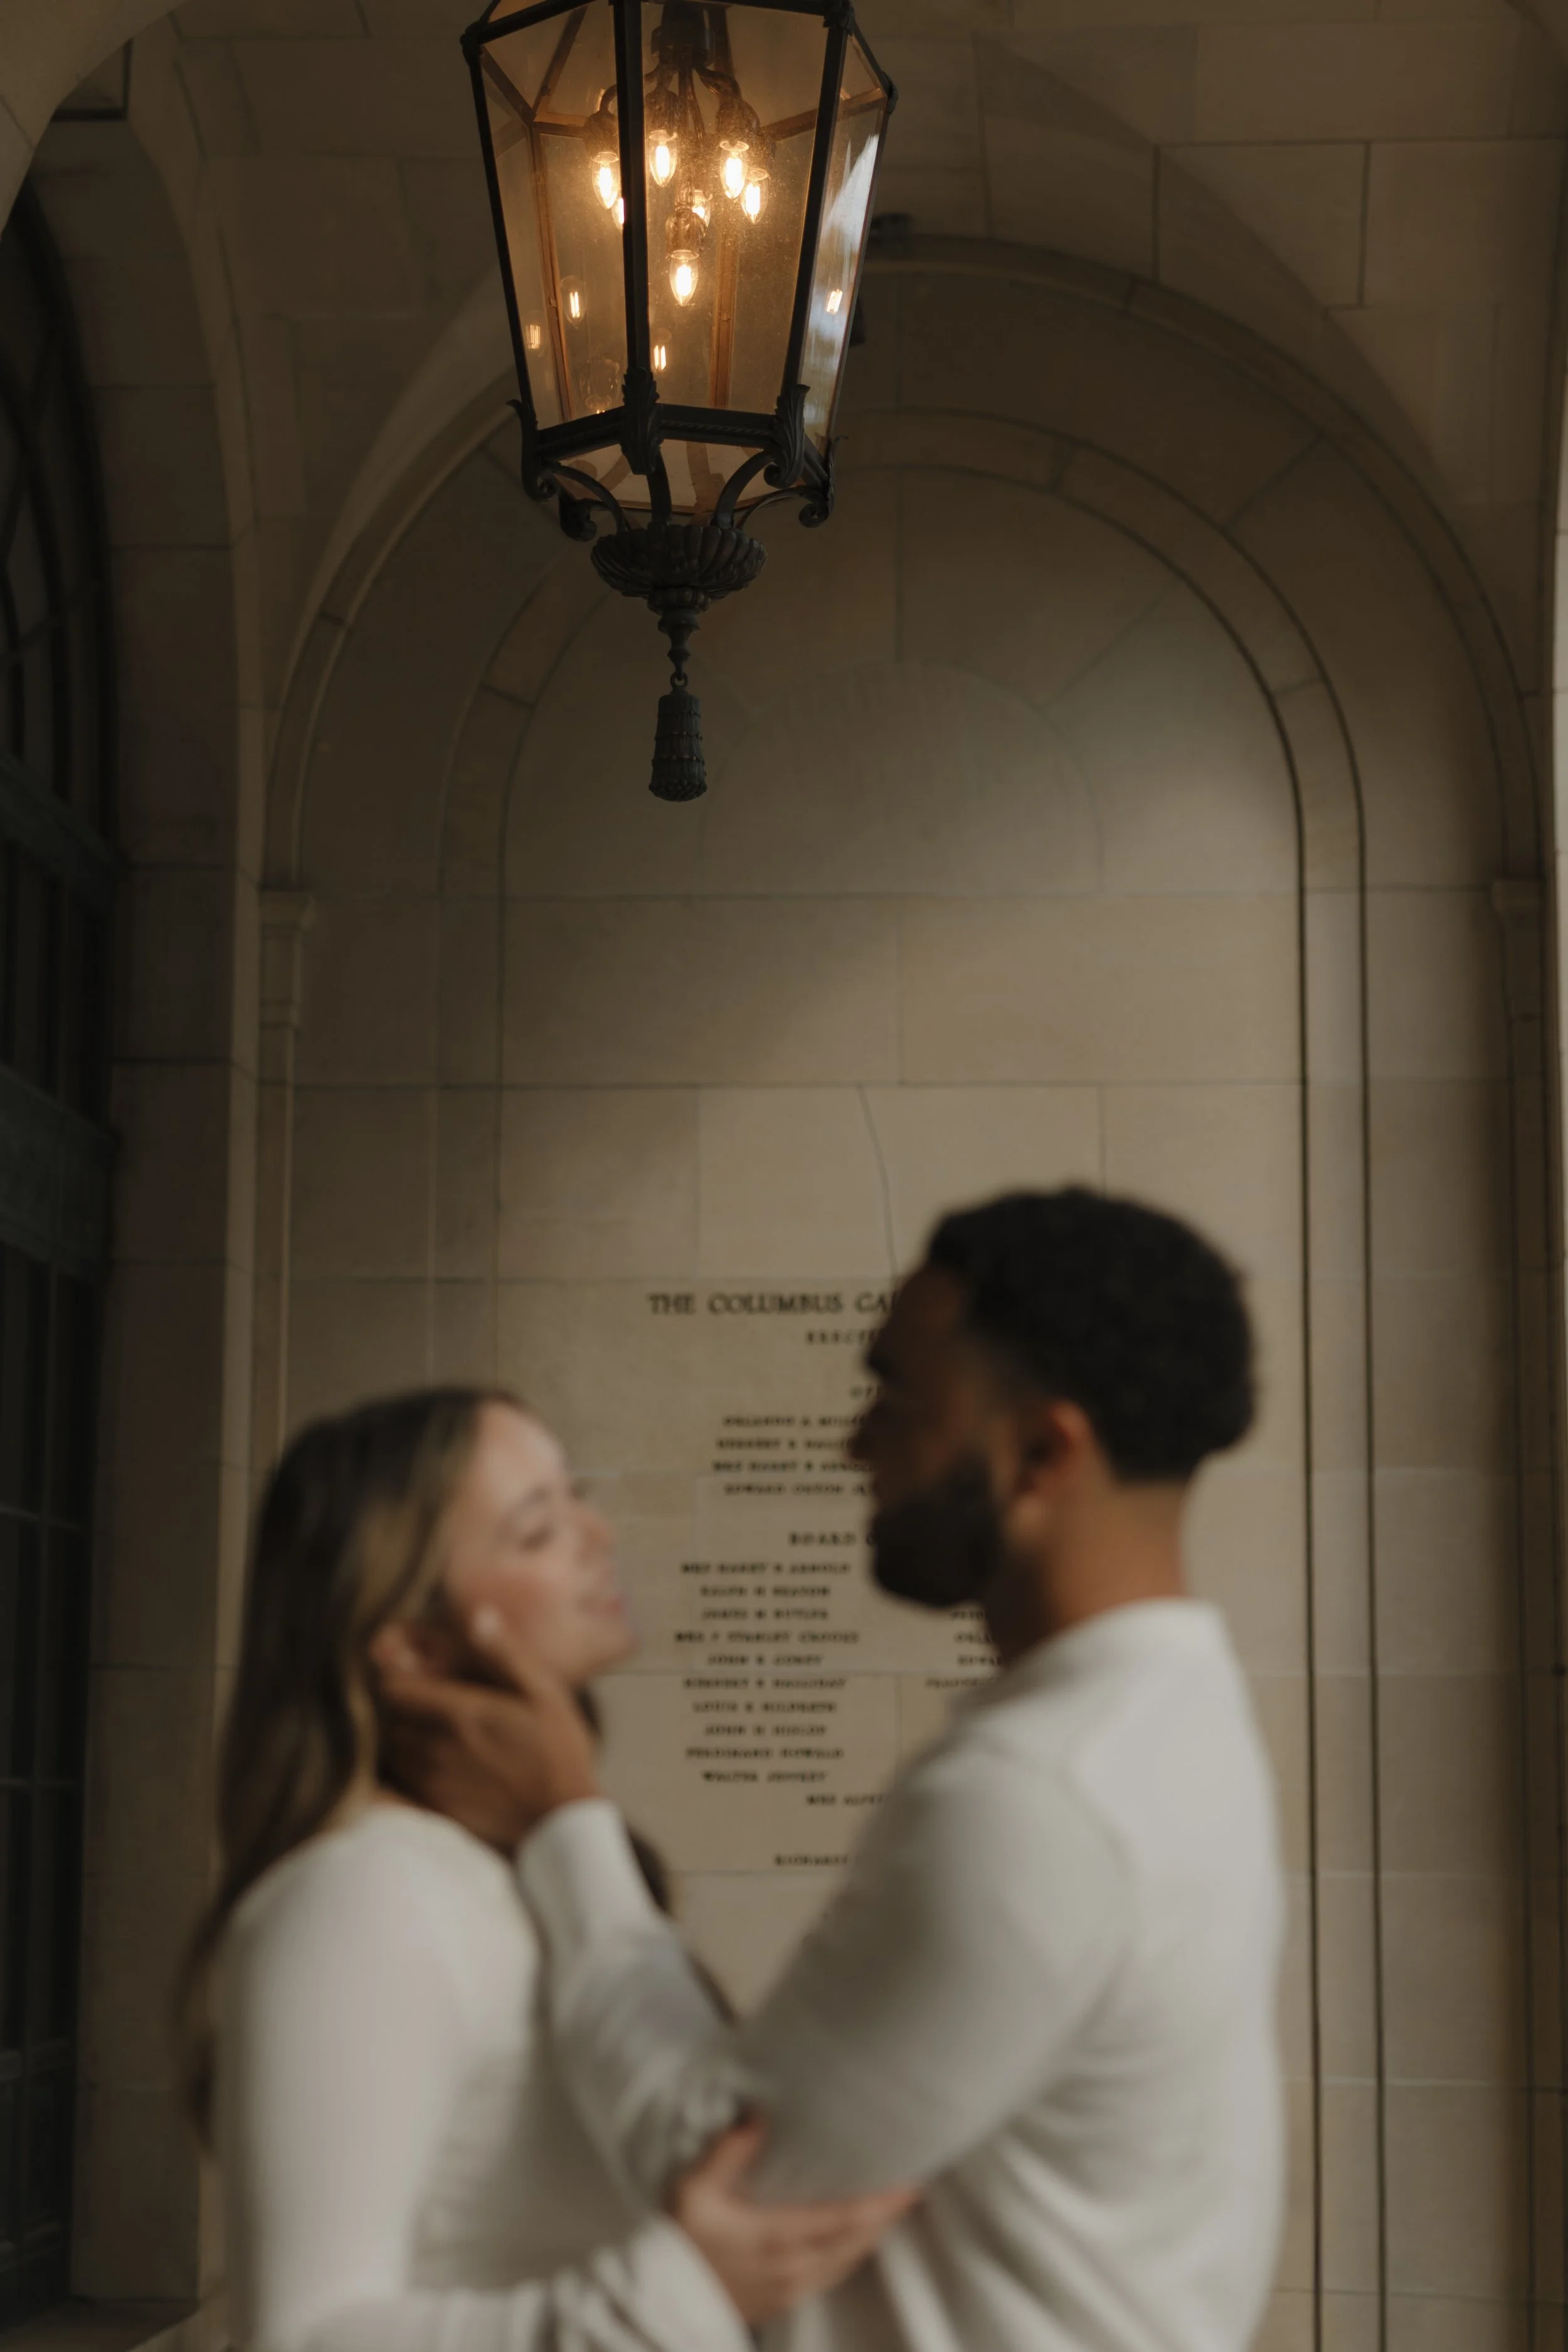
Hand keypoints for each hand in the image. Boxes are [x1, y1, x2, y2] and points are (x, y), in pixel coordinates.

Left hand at [376, 1609, 601, 1852]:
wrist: (560, 1823)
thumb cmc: (558, 1752)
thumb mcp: (545, 1693)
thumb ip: (506, 1654)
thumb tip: (477, 1616)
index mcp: (461, 1713)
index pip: (395, 1688)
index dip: (395, 1676)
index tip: (408, 1671)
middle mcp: (436, 1747)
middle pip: (387, 1718)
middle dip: (394, 1703)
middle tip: (414, 1697)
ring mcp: (430, 1781)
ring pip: (388, 1749)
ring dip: (395, 1734)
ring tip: (418, 1727)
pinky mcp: (432, 1809)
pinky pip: (395, 1782)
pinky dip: (397, 1768)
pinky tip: (417, 1763)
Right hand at [671, 2122, 916, 2325]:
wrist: (660, 2299)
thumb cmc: (677, 2241)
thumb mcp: (693, 2190)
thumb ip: (727, 2152)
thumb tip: (756, 2116)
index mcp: (776, 2237)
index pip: (843, 2220)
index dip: (880, 2204)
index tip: (908, 2186)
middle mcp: (792, 2267)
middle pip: (854, 2242)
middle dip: (886, 2217)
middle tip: (911, 2192)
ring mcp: (790, 2289)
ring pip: (846, 2263)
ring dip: (871, 2237)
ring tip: (891, 2211)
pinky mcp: (783, 2300)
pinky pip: (832, 2277)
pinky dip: (852, 2256)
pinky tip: (856, 2243)